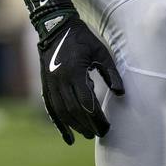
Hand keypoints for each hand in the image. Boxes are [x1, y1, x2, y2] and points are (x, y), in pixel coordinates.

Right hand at [35, 11, 121, 144]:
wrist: (55, 27)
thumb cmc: (82, 39)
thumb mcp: (100, 52)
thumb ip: (111, 72)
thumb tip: (120, 93)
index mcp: (74, 71)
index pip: (86, 102)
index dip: (97, 117)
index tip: (107, 126)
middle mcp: (59, 80)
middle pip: (74, 110)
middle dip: (88, 125)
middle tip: (101, 134)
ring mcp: (50, 83)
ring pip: (61, 111)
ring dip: (74, 126)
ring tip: (88, 134)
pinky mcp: (45, 86)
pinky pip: (51, 109)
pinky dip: (59, 124)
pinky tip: (67, 137)